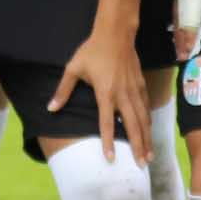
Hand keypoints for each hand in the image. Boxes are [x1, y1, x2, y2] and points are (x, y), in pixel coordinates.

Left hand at [50, 26, 150, 164]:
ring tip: (149, 156)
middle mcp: (122, 95)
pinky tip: (149, 131)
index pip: (107, 123)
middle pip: (132, 126)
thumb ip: (63, 91)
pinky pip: (146, 107)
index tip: (111, 159)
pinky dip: (148, 121)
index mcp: (105, 93)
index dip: (108, 142)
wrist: (115, 33)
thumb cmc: (92, 51)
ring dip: (146, 138)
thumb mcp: (73, 69)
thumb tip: (51, 109)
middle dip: (137, 147)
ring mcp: (134, 90)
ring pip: (143, 119)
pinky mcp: (141, 84)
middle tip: (142, 165)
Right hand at [172, 0, 200, 63]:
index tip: (188, 49)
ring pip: (176, 14)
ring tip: (178, 47)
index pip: (191, 17)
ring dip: (177, 31)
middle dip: (180, 38)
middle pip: (180, 19)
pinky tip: (177, 28)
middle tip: (181, 56)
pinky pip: (175, 7)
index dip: (190, 35)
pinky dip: (176, 20)